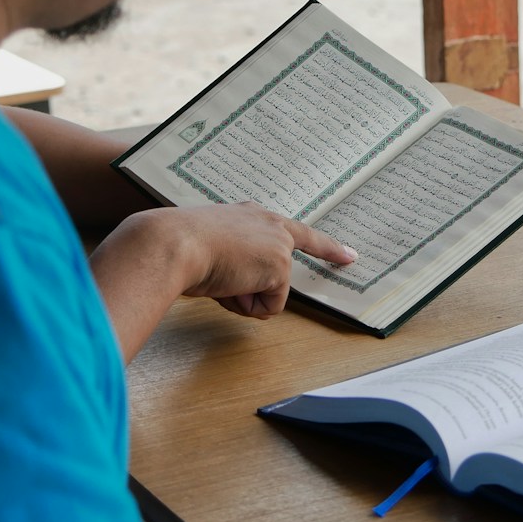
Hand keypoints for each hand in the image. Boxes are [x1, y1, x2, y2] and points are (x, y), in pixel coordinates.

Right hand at [90, 202, 356, 361]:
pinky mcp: (279, 267)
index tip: (350, 255)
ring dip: (242, 298)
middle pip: (285, 268)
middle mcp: (269, 223)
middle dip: (260, 288)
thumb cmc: (177, 246)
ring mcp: (278, 244)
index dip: (326, 246)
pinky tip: (227, 286)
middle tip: (294, 271)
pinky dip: (246, 306)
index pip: (294, 231)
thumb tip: (235, 290)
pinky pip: (268, 307)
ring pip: (268, 293)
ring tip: (218, 279)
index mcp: (249, 214)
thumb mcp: (205, 249)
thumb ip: (229, 264)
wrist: (172, 243)